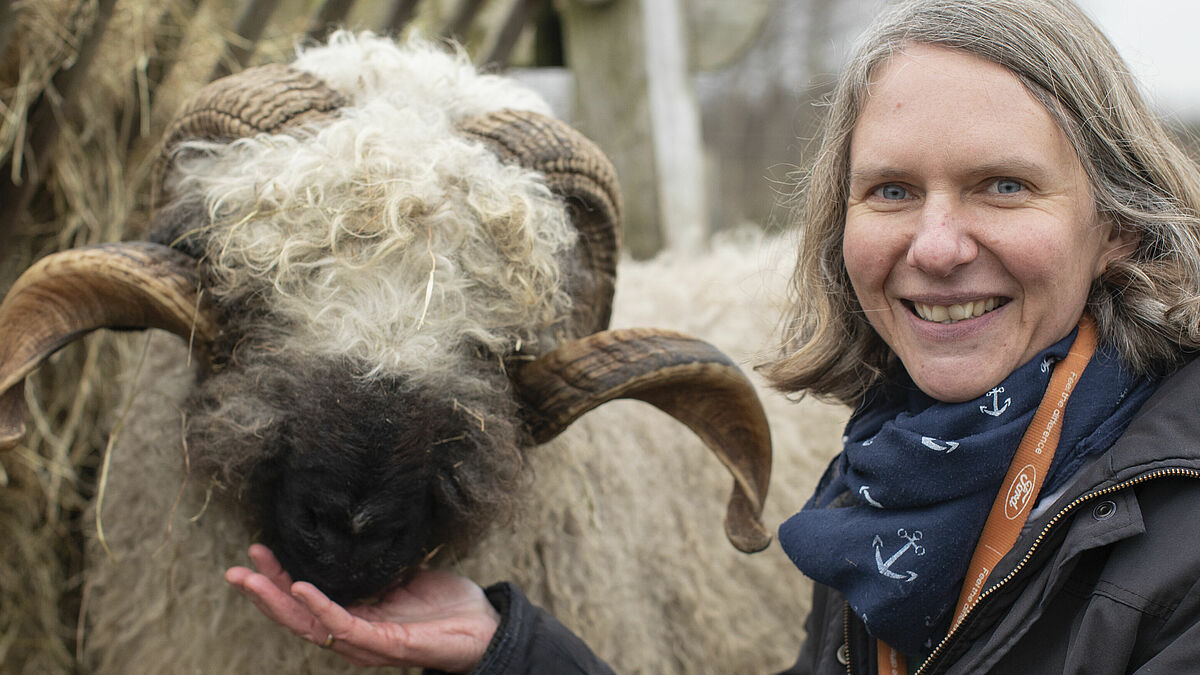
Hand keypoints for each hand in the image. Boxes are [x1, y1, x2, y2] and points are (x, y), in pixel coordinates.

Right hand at [225, 544, 498, 672]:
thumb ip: (376, 562)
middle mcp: (352, 633)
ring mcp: (366, 641)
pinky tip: (302, 587)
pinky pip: (345, 625)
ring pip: (309, 624)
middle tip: (233, 569)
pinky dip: (321, 606)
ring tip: (252, 577)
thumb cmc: (446, 604)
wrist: (483, 627)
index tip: (256, 550)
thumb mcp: (404, 574)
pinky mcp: (385, 643)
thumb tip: (355, 530)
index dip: (277, 579)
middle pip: (296, 616)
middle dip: (262, 592)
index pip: (304, 601)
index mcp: (354, 616)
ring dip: (278, 600)